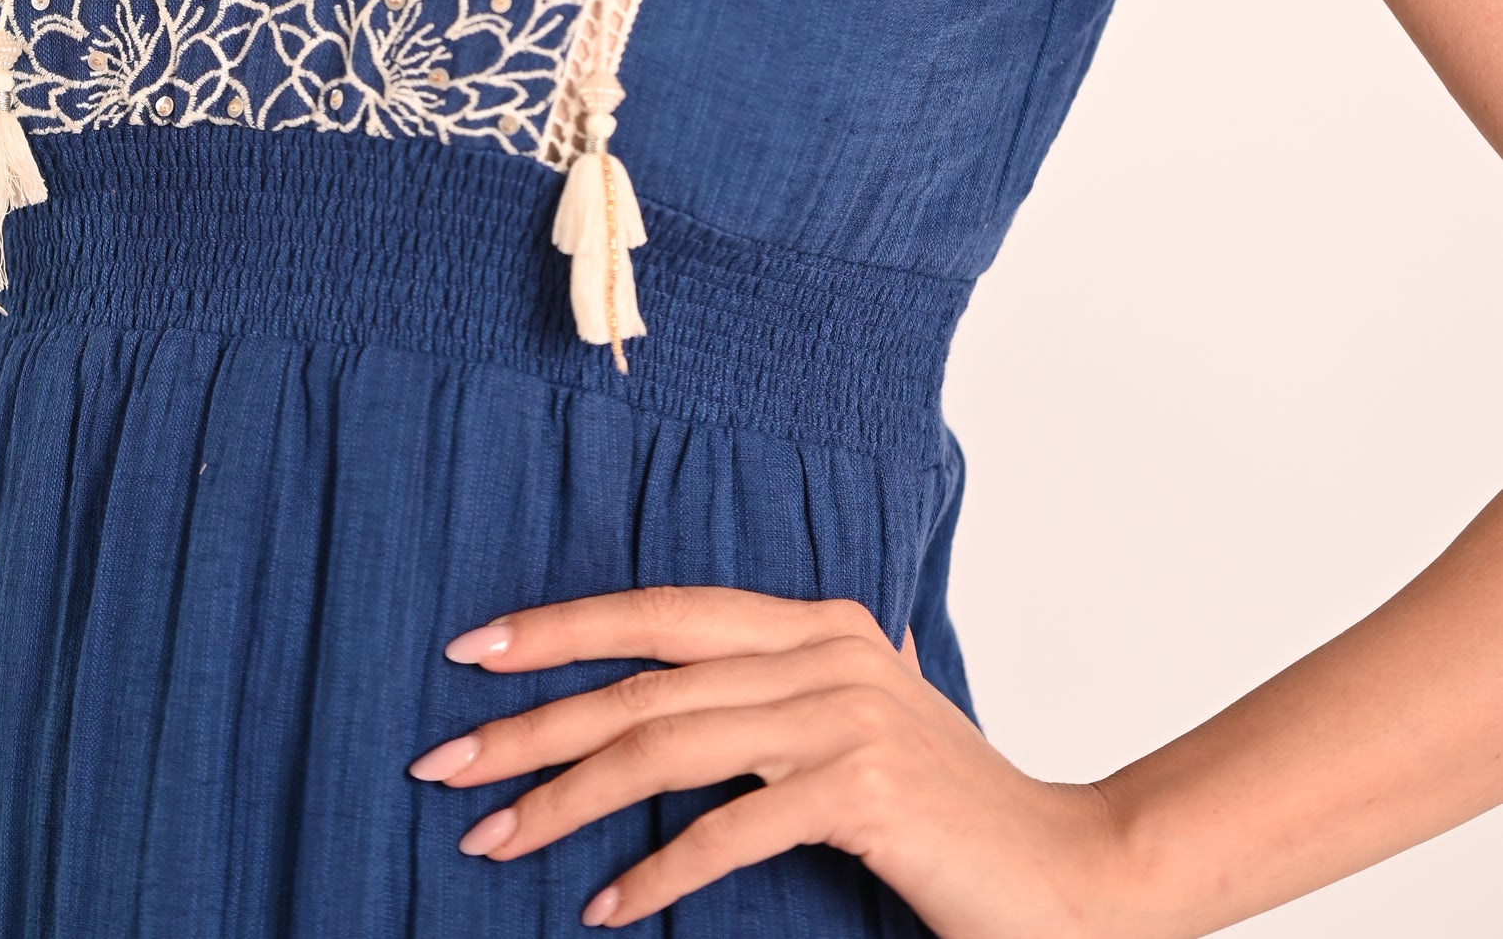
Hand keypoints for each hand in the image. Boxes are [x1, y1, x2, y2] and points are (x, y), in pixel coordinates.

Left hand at [407, 585, 1133, 933]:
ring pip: (667, 744)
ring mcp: (844, 714)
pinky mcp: (861, 789)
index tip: (472, 653)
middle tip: (444, 760)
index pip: (662, 612)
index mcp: (819, 623)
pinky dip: (655, 870)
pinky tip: (603, 909)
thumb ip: (787, 696)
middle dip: (533, 717)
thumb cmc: (957, 819)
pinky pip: (728, 827)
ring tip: (493, 838)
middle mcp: (827, 650)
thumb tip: (697, 690)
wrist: (1077, 878)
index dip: (563, 629)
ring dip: (565, 798)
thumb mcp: (862, 731)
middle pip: (645, 676)